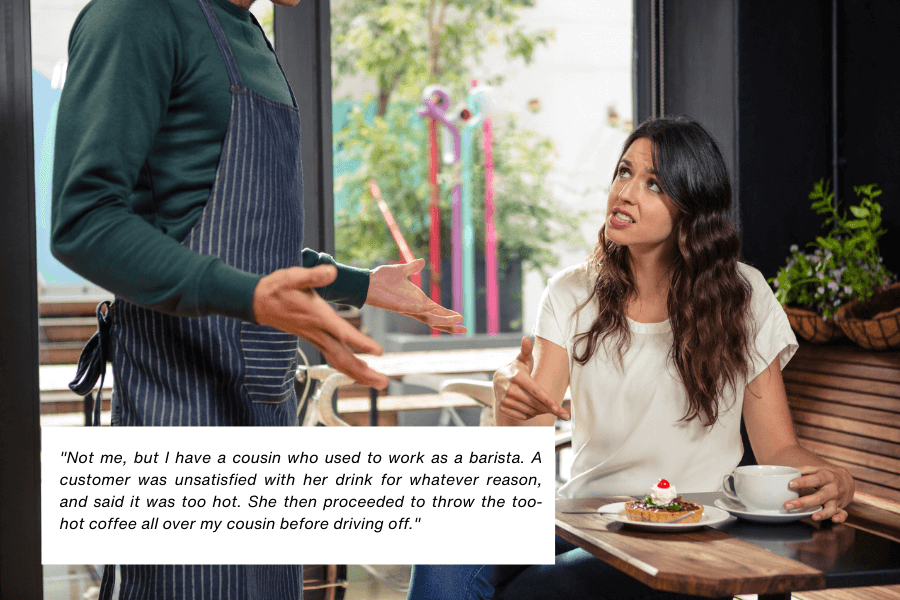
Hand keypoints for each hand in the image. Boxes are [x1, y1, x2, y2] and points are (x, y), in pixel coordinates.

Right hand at [253, 265, 388, 388]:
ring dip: (359, 374)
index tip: (378, 352)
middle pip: (342, 357)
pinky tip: (360, 372)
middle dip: (363, 371)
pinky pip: (333, 358)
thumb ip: (314, 275)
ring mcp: (315, 338)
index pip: (342, 332)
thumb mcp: (294, 276)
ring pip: (339, 362)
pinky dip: (348, 368)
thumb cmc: (277, 288)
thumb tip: (331, 271)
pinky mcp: (314, 340)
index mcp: (317, 316)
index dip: (360, 342)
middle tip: (383, 382)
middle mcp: (317, 332)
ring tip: (378, 382)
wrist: (257, 302)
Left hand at [366, 258, 465, 333]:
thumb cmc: (381, 278)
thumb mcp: (401, 271)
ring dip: (444, 320)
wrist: (367, 281)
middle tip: (465, 329)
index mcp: (418, 300)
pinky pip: (416, 311)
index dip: (448, 315)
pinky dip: (427, 311)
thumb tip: (422, 261)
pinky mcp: (400, 307)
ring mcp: (408, 308)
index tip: (461, 318)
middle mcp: (415, 307)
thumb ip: (412, 268)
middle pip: (436, 320)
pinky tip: (437, 311)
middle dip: (451, 324)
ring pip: (430, 319)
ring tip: (458, 321)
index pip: (437, 311)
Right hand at [493, 336, 568, 421]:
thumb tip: (526, 338)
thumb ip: (526, 350)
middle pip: (535, 403)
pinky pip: (523, 416)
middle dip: (549, 408)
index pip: (536, 392)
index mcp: (518, 376)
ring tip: (543, 406)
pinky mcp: (502, 408)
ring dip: (540, 411)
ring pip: (530, 411)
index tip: (560, 411)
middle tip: (560, 412)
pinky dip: (531, 414)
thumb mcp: (523, 359)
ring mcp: (505, 399)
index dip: (549, 401)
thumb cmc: (517, 369)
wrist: (499, 380)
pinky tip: (533, 408)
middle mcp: (510, 389)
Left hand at [785, 465, 855, 522]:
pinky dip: (840, 518)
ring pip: (831, 508)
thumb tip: (787, 472)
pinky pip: (843, 514)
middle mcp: (832, 489)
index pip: (814, 479)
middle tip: (788, 505)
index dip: (803, 482)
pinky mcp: (841, 508)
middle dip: (803, 502)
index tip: (790, 484)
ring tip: (813, 517)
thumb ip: (803, 471)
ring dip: (823, 514)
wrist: (846, 480)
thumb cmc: (825, 475)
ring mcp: (837, 500)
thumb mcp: (816, 469)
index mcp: (826, 477)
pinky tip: (833, 520)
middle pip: (819, 497)